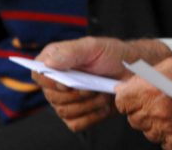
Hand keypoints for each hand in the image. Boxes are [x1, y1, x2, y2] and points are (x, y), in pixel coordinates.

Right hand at [34, 37, 171, 132]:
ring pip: (64, 112)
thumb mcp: (93, 47)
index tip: (69, 83)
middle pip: (52, 97)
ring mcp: (66, 100)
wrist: (133, 72)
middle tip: (93, 86)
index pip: (38, 74)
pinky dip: (92, 116)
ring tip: (102, 93)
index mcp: (55, 59)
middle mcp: (57, 81)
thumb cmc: (113, 55)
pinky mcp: (77, 115)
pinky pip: (76, 124)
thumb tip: (47, 63)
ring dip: (88, 104)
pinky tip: (103, 104)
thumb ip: (70, 52)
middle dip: (76, 94)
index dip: (50, 82)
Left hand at [114, 57, 171, 149]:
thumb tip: (127, 86)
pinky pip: (164, 142)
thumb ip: (144, 77)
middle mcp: (157, 112)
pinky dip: (169, 135)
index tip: (134, 95)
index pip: (121, 101)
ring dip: (155, 123)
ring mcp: (168, 130)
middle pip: (133, 118)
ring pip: (148, 131)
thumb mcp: (170, 65)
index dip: (127, 97)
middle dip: (142, 109)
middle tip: (160, 100)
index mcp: (151, 90)